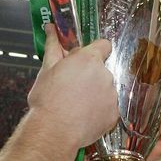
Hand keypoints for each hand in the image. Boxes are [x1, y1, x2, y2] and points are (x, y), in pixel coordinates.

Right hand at [27, 24, 118, 147]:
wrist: (53, 131)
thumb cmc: (47, 101)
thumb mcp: (46, 69)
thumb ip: (53, 46)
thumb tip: (51, 29)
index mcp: (88, 60)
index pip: (103, 45)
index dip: (94, 50)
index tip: (84, 59)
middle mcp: (105, 74)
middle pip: (102, 69)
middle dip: (89, 75)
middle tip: (71, 85)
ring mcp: (112, 95)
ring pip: (105, 89)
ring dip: (94, 93)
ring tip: (75, 104)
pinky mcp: (114, 114)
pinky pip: (108, 108)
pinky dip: (98, 110)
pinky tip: (83, 115)